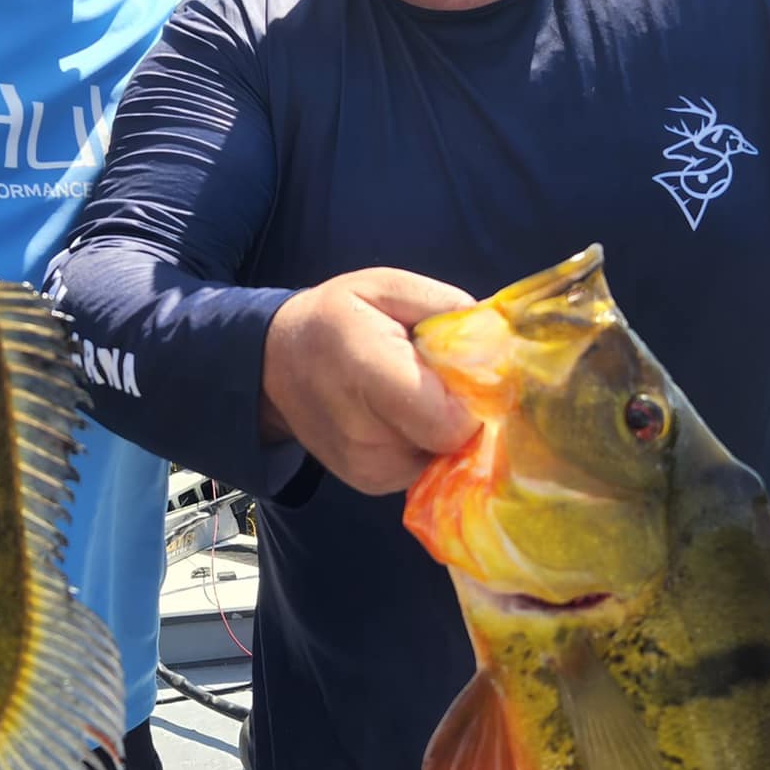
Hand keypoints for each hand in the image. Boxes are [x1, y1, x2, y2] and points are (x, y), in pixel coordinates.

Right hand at [260, 268, 479, 494]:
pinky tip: (401, 416)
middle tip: (437, 378)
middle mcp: (365, 432)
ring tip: (411, 394)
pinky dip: (425, 443)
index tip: (464, 370)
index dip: (474, 397)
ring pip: (444, 456)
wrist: (272, 365)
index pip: (453, 419)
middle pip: (453, 440)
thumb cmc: (335, 317)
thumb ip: (445, 307)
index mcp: (368, 371)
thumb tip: (498, 340)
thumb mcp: (386, 285)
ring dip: (441, 427)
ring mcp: (367, 468)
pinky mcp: (370, 484)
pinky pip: (426, 467)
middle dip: (460, 410)